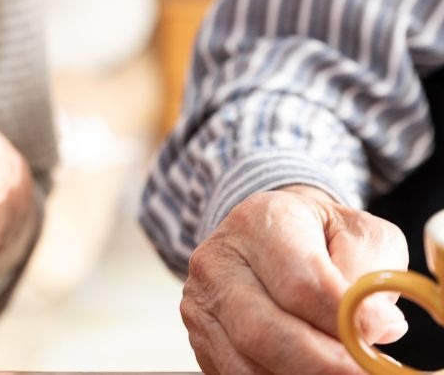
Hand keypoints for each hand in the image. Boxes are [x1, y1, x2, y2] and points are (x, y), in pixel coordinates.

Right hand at [182, 185, 407, 373]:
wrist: (272, 234)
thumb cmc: (321, 236)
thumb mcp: (361, 235)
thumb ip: (370, 278)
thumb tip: (372, 330)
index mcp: (260, 222)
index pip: (301, 284)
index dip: (345, 322)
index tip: (381, 334)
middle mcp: (218, 260)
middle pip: (263, 332)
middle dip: (322, 364)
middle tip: (362, 372)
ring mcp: (201, 300)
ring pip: (247, 364)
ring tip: (339, 368)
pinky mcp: (200, 335)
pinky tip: (308, 369)